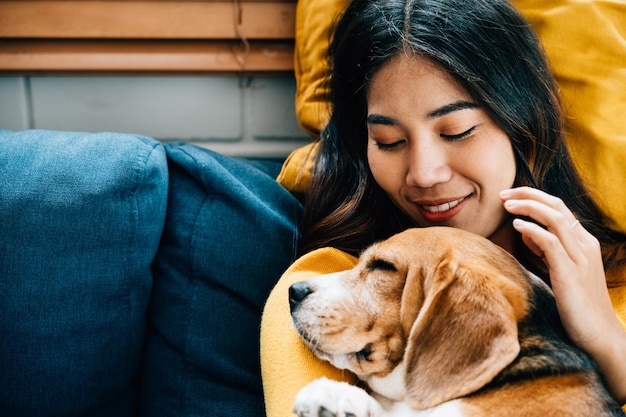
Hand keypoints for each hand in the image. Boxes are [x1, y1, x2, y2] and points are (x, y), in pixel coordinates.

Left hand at [500, 186, 625, 402]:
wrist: (599, 334)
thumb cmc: (576, 304)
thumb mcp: (560, 269)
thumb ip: (545, 249)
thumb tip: (525, 230)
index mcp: (583, 242)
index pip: (559, 207)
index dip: (533, 197)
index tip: (509, 196)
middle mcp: (584, 245)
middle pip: (557, 206)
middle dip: (528, 195)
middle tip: (503, 194)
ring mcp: (579, 258)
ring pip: (555, 219)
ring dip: (528, 207)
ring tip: (506, 205)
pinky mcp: (571, 274)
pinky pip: (551, 243)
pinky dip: (533, 230)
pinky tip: (517, 226)